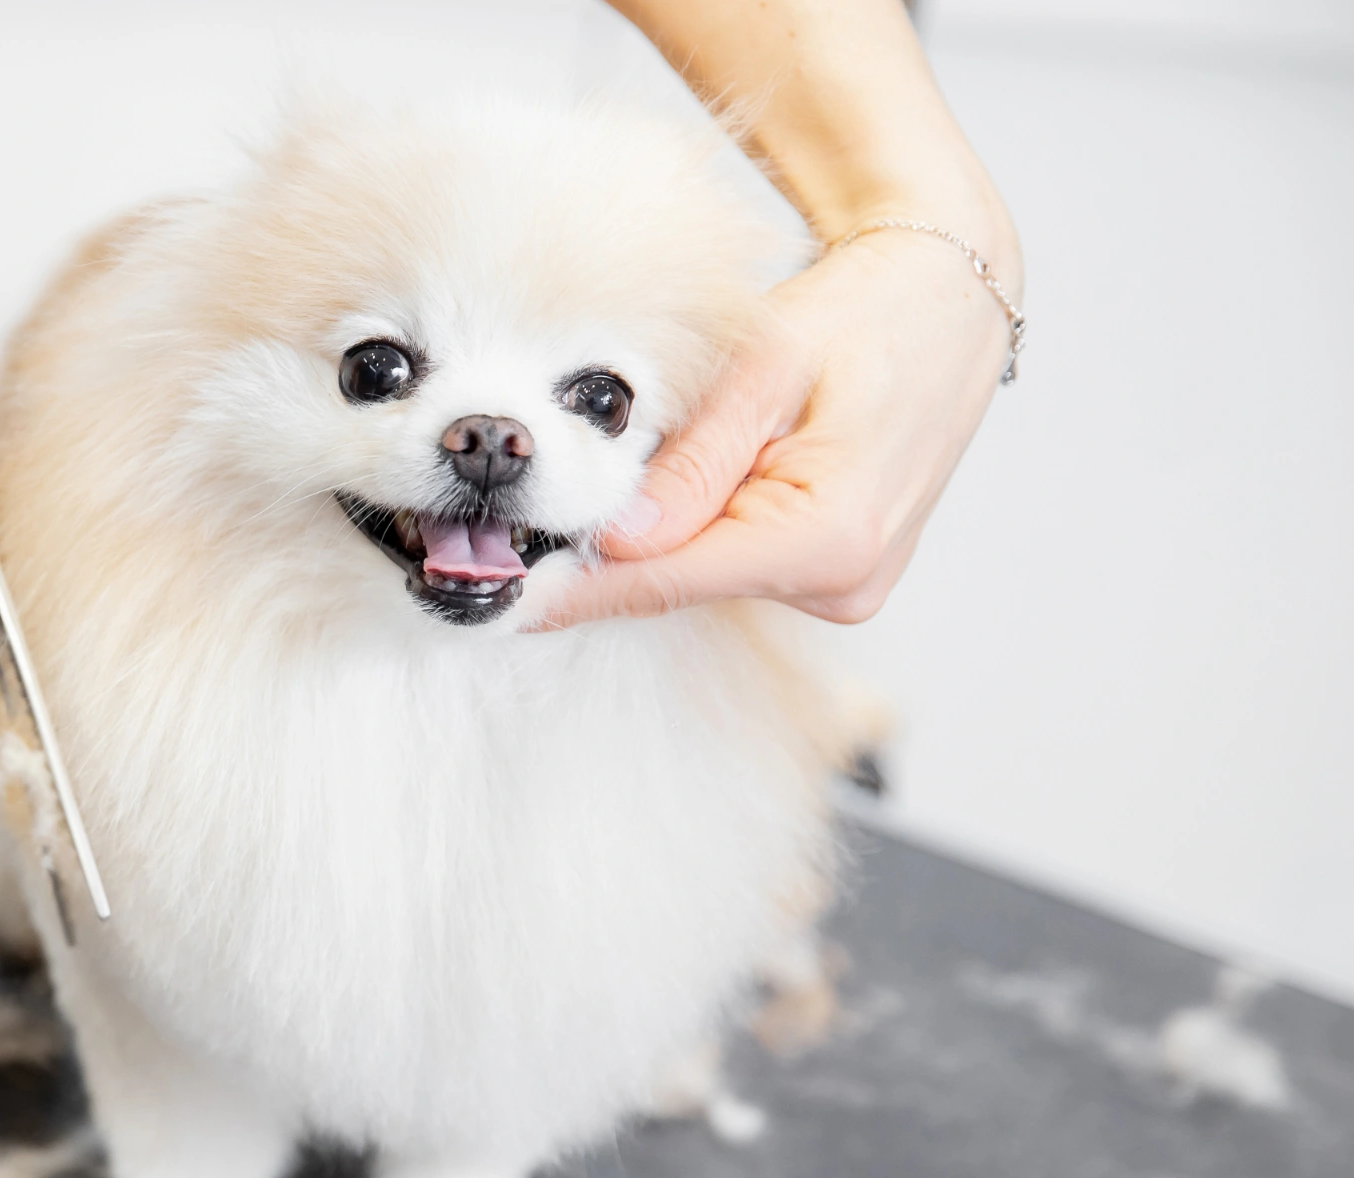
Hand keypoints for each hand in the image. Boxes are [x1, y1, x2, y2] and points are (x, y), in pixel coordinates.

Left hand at [541, 226, 1017, 627]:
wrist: (947, 303)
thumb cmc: (866, 314)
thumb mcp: (765, 368)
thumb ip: (691, 462)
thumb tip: (615, 539)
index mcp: (829, 537)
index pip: (668, 579)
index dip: (580, 587)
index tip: (507, 597)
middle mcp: (844, 582)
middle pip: (681, 582)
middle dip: (612, 547)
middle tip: (535, 509)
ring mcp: (845, 587)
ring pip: (703, 573)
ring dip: (661, 529)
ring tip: (654, 453)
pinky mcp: (837, 577)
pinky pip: (735, 561)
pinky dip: (700, 526)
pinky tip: (699, 471)